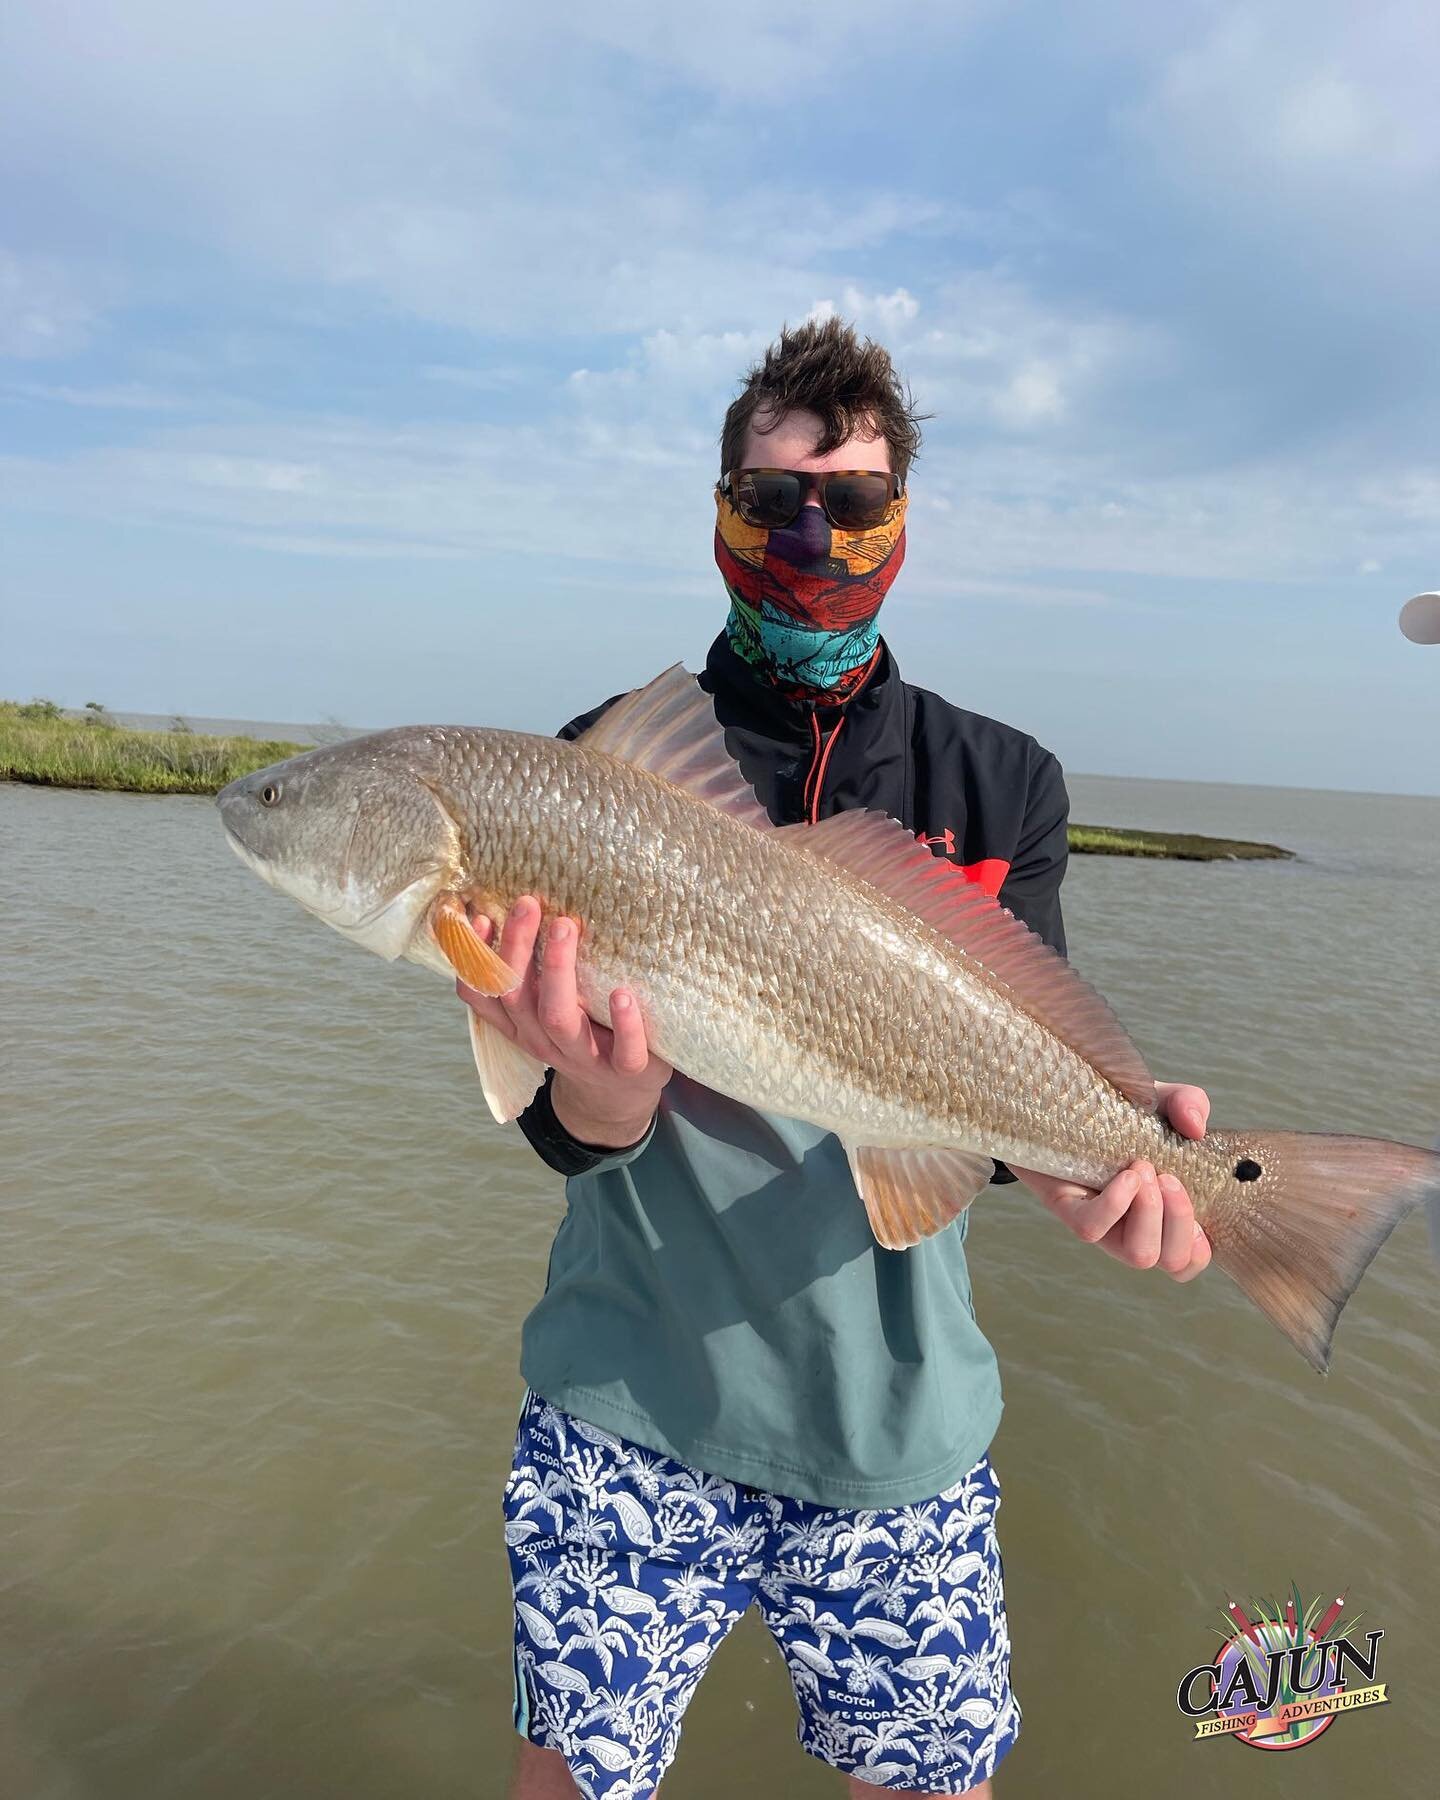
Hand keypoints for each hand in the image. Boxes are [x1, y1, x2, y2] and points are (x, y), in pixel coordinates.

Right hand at [455, 895, 671, 1148]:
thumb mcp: (549, 1006)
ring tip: (566, 927)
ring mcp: (583, 1059)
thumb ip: (536, 971)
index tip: (481, 917)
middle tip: (528, 903)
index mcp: (521, 1025)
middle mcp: (543, 1042)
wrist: (620, 1094)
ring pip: (557, 1018)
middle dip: (517, 948)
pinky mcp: (626, 1070)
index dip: (473, 961)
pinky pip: (624, 1052)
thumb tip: (521, 904)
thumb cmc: (585, 1032)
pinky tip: (623, 994)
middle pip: (516, 997)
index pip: (483, 994)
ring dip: (558, 971)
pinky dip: (624, 1023)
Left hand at [1009, 1082, 1212, 1279]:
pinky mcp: (1067, 1209)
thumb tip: (1195, 1128)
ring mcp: (1100, 1223)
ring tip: (1143, 1170)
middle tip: (1168, 1177)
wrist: (1058, 1101)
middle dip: (1181, 1221)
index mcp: (1161, 1213)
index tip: (1202, 1208)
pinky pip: (1092, 1230)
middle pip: (1173, 1262)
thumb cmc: (1118, 1111)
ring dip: (1152, 1214)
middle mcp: (1132, 1226)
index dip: (1199, 1248)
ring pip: (1139, 1255)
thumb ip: (1189, 1104)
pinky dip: (1117, 1204)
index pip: (1187, 1261)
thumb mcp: (1160, 1101)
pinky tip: (1124, 1176)